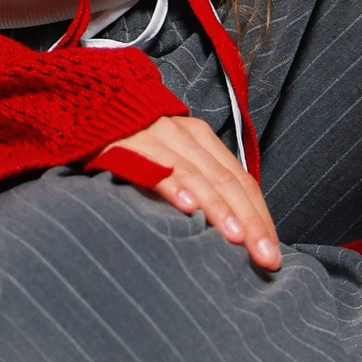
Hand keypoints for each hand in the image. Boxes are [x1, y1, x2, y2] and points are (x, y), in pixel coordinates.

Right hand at [105, 115, 282, 270]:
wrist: (89, 103)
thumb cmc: (135, 143)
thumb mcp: (174, 156)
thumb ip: (200, 183)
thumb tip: (234, 232)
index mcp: (202, 140)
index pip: (242, 180)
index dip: (261, 217)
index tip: (272, 253)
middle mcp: (185, 135)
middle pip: (227, 180)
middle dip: (251, 221)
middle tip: (265, 258)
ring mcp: (156, 137)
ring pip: (196, 174)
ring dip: (218, 207)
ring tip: (236, 237)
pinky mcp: (124, 145)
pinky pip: (153, 166)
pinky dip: (173, 185)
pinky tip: (187, 207)